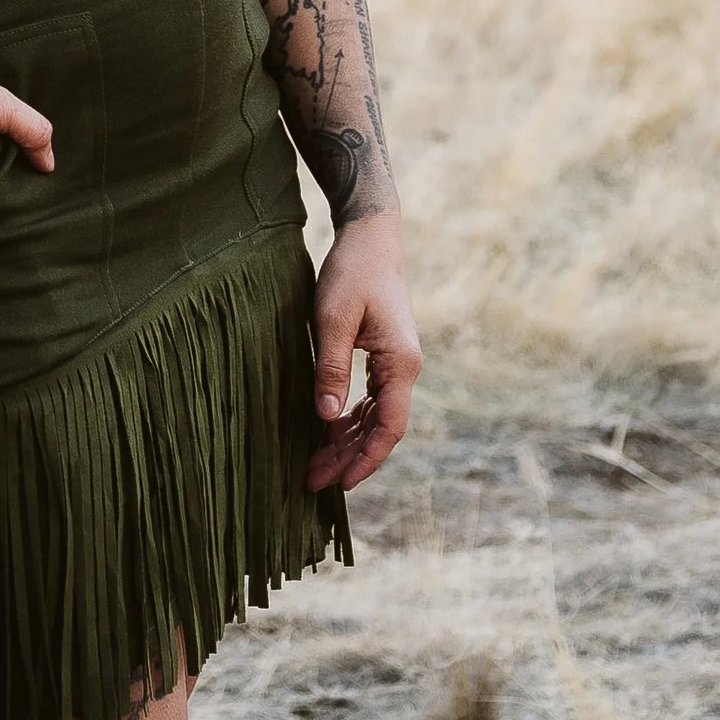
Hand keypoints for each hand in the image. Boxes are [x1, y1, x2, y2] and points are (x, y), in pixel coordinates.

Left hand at [308, 209, 420, 494]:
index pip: (389, 427)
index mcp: (401, 363)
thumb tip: (325, 417)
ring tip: (314, 464)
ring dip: (348, 441)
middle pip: (382, 428)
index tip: (340, 483)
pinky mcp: (384, 356)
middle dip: (350, 458)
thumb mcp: (334, 319)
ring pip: (376, 416)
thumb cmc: (352, 271)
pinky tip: (327, 431)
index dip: (366, 459)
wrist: (370, 235)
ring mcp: (396, 363)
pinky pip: (370, 399)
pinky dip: (350, 418)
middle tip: (313, 481)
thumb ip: (331, 368)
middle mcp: (405, 368)